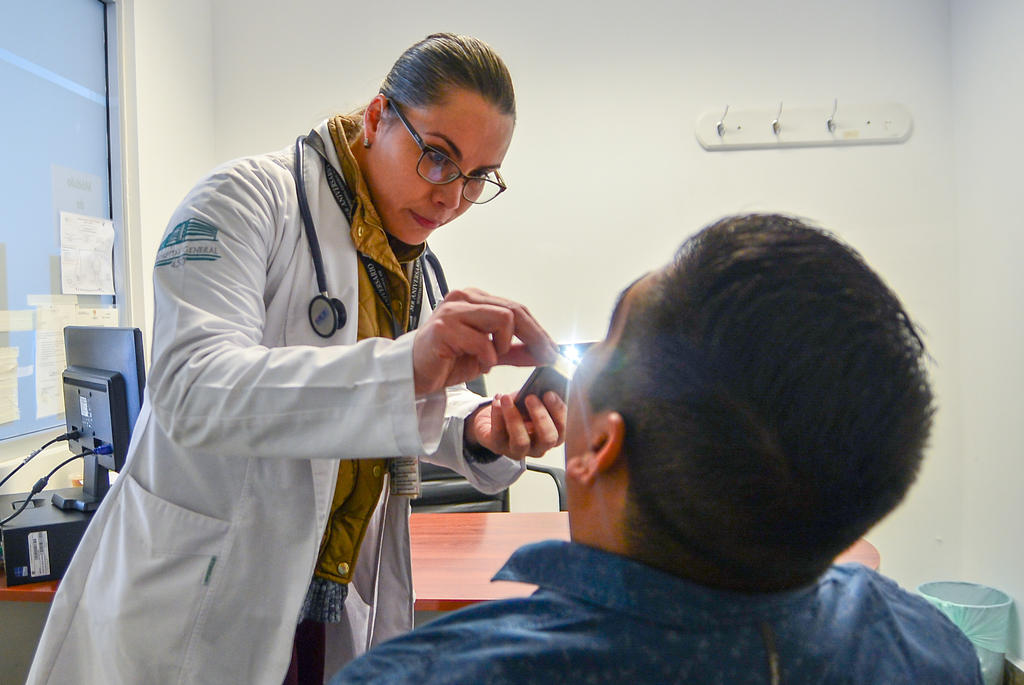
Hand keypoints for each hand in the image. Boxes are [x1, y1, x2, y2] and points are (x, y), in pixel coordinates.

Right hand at [412, 288, 557, 396]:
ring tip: (492, 359)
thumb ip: (514, 351)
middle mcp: (464, 298)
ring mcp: (453, 311)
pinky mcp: (444, 328)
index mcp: (474, 298)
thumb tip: (545, 353)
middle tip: (547, 357)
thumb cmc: (447, 360)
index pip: (516, 308)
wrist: (413, 372)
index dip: (538, 330)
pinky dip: (488, 358)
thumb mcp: (488, 355)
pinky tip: (479, 364)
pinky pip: (483, 342)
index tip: (553, 350)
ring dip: (504, 346)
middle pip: (514, 311)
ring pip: (503, 319)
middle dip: (535, 337)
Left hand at [465, 391, 566, 459]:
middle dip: (541, 417)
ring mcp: (518, 450)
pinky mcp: (499, 447)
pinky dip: (497, 415)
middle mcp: (538, 447)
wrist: (493, 418)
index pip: (562, 428)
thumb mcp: (530, 401)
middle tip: (531, 398)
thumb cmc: (518, 408)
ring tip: (507, 398)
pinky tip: (497, 401)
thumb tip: (537, 387)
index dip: (558, 411)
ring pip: (521, 442)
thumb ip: (537, 396)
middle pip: (548, 439)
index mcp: (552, 435)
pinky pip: (499, 434)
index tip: (549, 393)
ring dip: (514, 418)